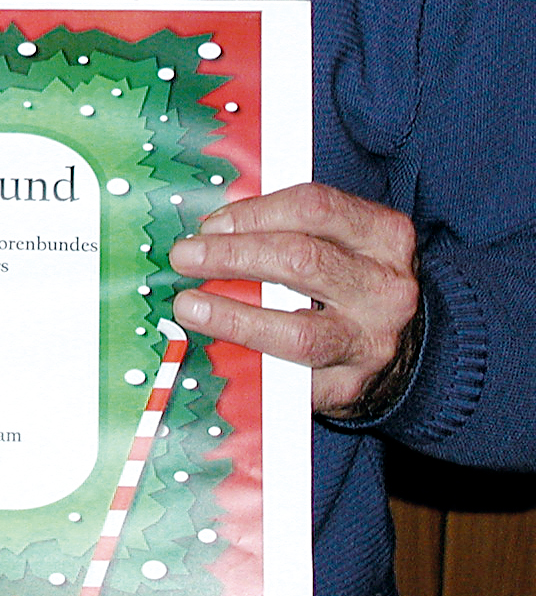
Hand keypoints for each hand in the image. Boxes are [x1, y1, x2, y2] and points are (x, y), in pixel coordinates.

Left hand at [169, 183, 420, 416]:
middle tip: (185, 258)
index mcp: (384, 236)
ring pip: (297, 332)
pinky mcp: (351, 387)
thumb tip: (211, 227)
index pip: (313, 208)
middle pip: (301, 261)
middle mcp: (385, 289)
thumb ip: (287, 227)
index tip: (210, 224)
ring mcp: (372, 342)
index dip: (253, 213)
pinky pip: (291, 379)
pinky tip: (217, 352)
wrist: (410, 349)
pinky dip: (248, 364)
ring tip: (189, 306)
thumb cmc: (352, 281)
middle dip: (232, 256)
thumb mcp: (340, 241)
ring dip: (233, 317)